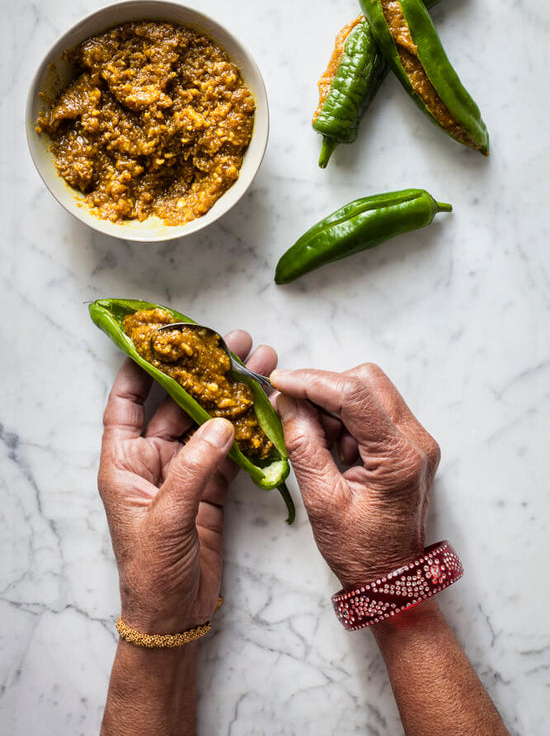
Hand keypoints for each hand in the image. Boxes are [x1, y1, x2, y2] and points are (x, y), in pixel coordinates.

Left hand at [98, 330, 276, 633]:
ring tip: (260, 365)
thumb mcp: (167, 518)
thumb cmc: (152, 572)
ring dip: (233, 396)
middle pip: (178, 404)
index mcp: (124, 462)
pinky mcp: (211, 487)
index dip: (142, 367)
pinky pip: (230, 450)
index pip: (127, 403)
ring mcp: (185, 472)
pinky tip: (266, 408)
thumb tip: (222, 423)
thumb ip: (194, 469)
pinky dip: (248, 430)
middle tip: (235, 343)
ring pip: (209, 422)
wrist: (175, 616)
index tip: (167, 337)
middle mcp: (153, 460)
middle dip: (206, 373)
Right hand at [270, 364, 439, 588]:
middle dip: (324, 388)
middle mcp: (416, 440)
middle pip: (367, 382)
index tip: (279, 381)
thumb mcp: (322, 500)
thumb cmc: (360, 551)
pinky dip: (346, 418)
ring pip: (370, 391)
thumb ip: (304, 444)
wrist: (393, 580)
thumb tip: (286, 401)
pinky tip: (331, 445)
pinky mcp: (408, 445)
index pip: (354, 395)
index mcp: (399, 457)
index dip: (311, 381)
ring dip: (334, 404)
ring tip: (314, 438)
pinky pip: (373, 411)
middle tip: (293, 409)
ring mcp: (416, 441)